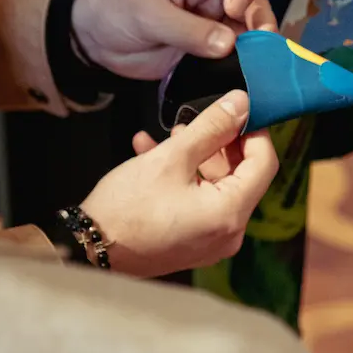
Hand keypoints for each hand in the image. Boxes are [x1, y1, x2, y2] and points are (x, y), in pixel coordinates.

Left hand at [71, 0, 276, 79]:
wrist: (95, 38)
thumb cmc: (116, 8)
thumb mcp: (148, 15)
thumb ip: (187, 30)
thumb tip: (228, 45)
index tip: (235, 7)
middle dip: (260, 18)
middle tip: (260, 42)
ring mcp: (213, 22)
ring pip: (249, 29)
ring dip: (257, 46)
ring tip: (259, 64)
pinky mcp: (209, 49)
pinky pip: (234, 55)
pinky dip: (244, 65)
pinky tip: (250, 77)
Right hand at [81, 90, 277, 276]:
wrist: (87, 249)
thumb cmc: (127, 207)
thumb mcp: (171, 157)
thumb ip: (211, 127)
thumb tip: (241, 103)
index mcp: (230, 213)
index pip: (264, 163)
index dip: (254, 131)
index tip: (238, 111)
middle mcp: (228, 233)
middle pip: (241, 175)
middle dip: (219, 143)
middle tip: (198, 120)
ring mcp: (210, 241)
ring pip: (217, 185)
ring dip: (196, 156)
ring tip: (168, 135)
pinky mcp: (192, 242)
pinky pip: (199, 201)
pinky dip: (184, 178)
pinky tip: (153, 154)